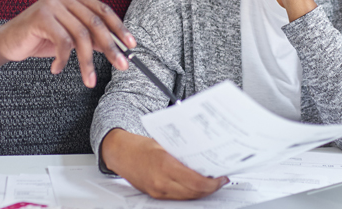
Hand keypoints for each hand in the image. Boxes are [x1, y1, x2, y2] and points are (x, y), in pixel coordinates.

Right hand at [0, 0, 132, 86]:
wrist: (7, 42)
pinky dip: (63, 59)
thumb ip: (90, 37)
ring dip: (87, 62)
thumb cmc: (39, 39)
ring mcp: (52, 4)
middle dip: (110, 47)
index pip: (103, 9)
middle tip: (121, 65)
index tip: (131, 45)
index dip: (119, 27)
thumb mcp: (69, 37)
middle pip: (95, 22)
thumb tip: (117, 47)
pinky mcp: (41, 17)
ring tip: (89, 80)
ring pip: (81, 35)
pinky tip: (57, 68)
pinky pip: (63, 41)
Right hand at [100, 129, 228, 199]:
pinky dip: (189, 193)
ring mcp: (158, 191)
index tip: (221, 177)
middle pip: (194, 192)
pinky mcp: (156, 195)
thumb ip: (182, 152)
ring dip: (201, 192)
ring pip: (187, 197)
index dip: (212, 183)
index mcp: (165, 165)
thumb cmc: (139, 146)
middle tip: (219, 180)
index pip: (196, 182)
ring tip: (210, 183)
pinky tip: (194, 185)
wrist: (120, 153)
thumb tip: (202, 156)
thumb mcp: (163, 143)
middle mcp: (162, 182)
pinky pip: (178, 198)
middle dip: (210, 188)